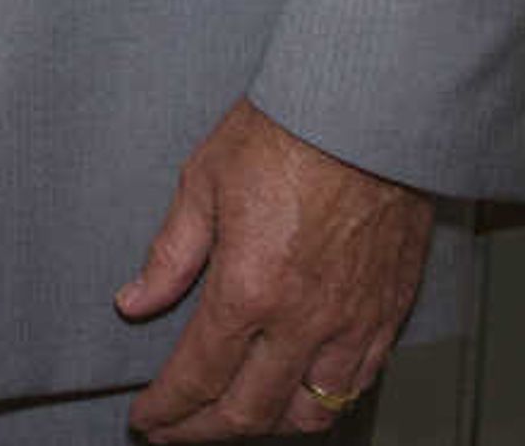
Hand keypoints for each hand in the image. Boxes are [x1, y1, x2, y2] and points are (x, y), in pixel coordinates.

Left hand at [118, 99, 433, 437]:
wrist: (367, 110)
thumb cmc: (286, 133)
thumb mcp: (202, 182)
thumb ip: (170, 254)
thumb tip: (135, 301)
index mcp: (249, 290)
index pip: (198, 377)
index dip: (167, 409)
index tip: (146, 418)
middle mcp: (303, 321)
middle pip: (249, 411)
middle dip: (202, 432)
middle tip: (176, 432)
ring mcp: (352, 323)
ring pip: (310, 412)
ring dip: (265, 425)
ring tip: (234, 417)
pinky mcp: (389, 312)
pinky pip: (358, 383)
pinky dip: (323, 401)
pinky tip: (300, 393)